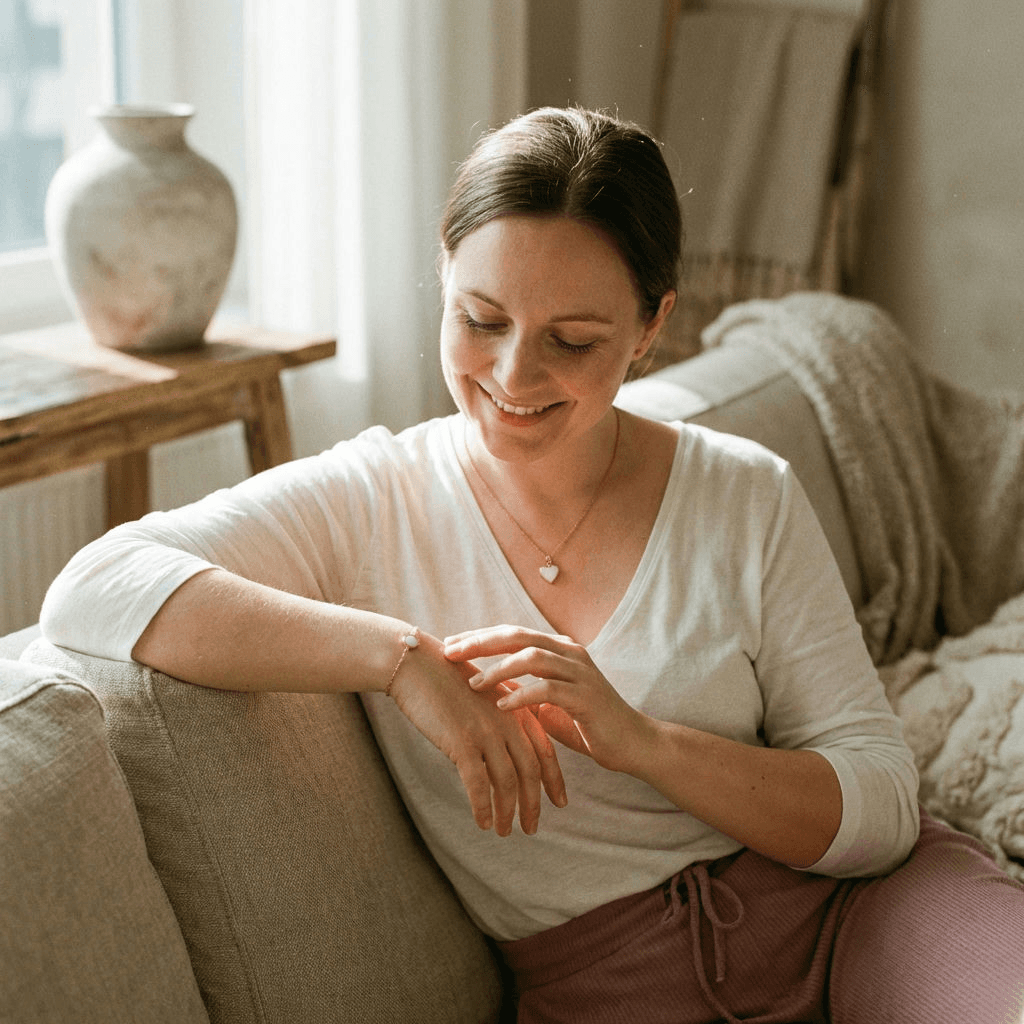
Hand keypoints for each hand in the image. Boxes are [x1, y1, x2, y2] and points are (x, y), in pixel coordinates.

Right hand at [386, 631, 566, 835]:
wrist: (417, 665)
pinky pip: (479, 784)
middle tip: (532, 828)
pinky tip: (483, 823)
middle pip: (531, 771)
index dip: (554, 779)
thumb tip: (502, 749)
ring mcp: (486, 732)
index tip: (560, 802)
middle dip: (534, 803)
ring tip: (506, 831)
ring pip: (507, 782)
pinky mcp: (462, 742)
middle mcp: (507, 721)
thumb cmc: (446, 679)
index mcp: (516, 708)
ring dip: (508, 812)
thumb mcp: (484, 694)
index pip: (544, 750)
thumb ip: (500, 717)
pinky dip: (484, 807)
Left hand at [443, 625, 652, 775]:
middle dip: (481, 643)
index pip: (512, 633)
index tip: (450, 645)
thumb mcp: (549, 705)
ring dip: (498, 669)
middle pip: (517, 636)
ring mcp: (581, 672)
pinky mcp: (587, 697)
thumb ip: (524, 691)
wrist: (632, 743)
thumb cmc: (588, 724)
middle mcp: (570, 653)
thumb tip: (489, 689)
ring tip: (473, 684)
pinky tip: (502, 706)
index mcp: (560, 649)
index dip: (480, 637)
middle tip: (450, 653)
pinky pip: (549, 689)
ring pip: (533, 657)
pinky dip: (522, 695)